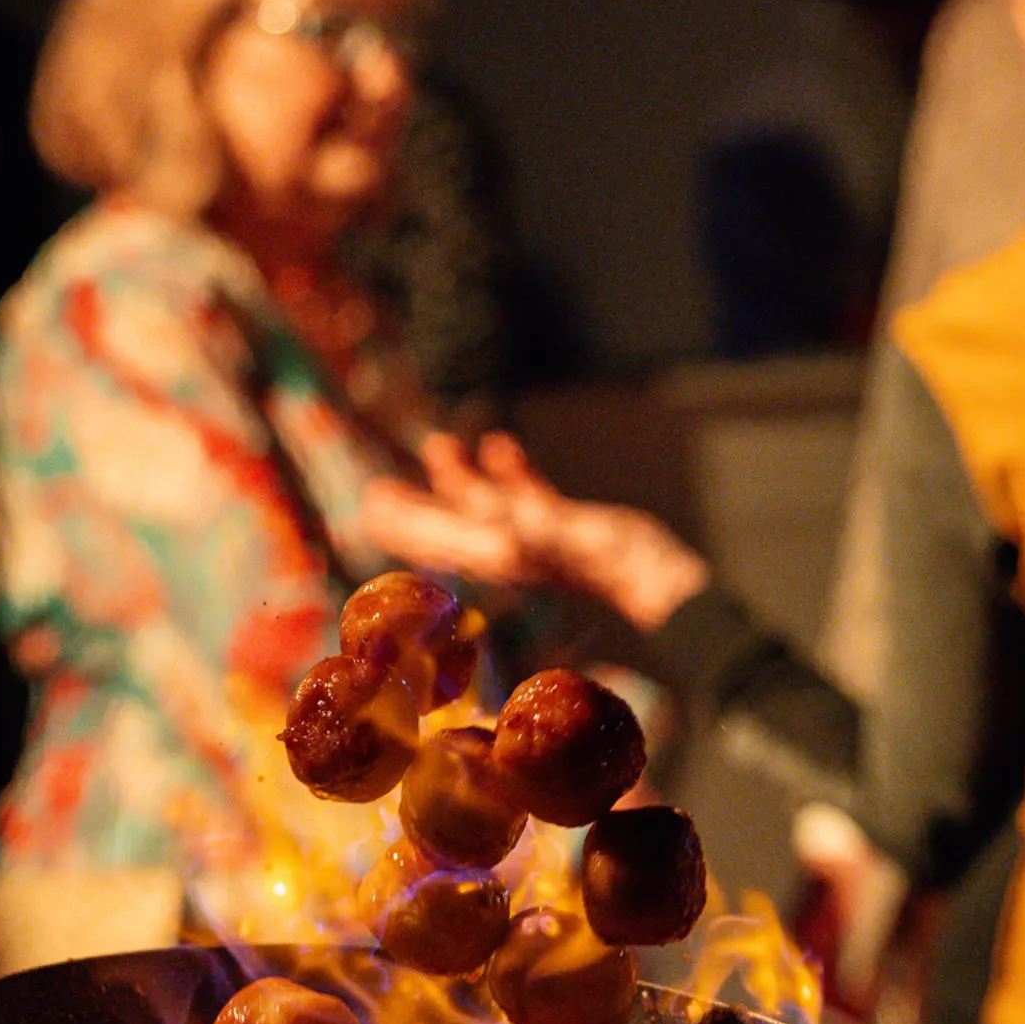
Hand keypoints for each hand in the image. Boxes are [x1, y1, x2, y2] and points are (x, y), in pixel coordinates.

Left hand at [365, 432, 708, 630]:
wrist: (655, 579)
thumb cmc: (607, 564)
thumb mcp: (559, 542)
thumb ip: (524, 532)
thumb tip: (490, 530)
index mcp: (496, 554)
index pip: (436, 538)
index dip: (402, 524)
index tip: (369, 508)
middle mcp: (507, 548)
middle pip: (449, 525)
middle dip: (415, 508)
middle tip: (377, 490)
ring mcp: (535, 536)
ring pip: (485, 506)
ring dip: (459, 478)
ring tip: (437, 445)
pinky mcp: (565, 523)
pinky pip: (527, 495)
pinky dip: (510, 472)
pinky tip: (500, 444)